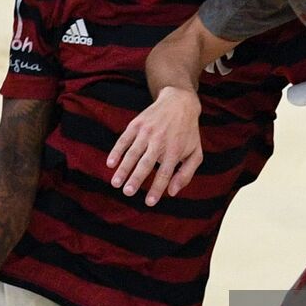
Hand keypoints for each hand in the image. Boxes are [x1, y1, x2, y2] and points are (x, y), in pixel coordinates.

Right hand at [107, 87, 203, 204]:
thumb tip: (172, 192)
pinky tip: (110, 163)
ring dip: (123, 168)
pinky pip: (124, 139)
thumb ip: (186, 174)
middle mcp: (160, 141)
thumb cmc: (188, 133)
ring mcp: (147, 131)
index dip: (157, 188)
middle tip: (128, 192)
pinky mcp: (137, 124)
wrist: (179, 102)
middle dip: (136, 178)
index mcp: (175, 150)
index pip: (165, 173)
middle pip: (146, 163)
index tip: (149, 202)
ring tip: (115, 184)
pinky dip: (116, 151)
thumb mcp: (195, 153)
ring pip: (133, 153)